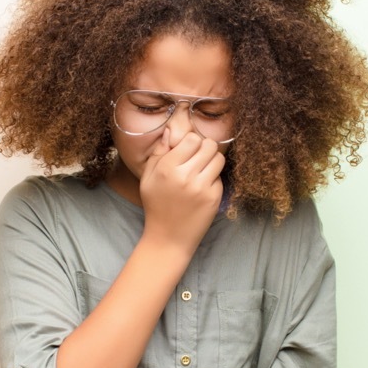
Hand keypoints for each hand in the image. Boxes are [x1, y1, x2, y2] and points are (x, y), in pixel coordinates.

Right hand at [139, 129, 224, 252]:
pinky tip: (202, 188)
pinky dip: (213, 179)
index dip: (192, 142)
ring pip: (218, 158)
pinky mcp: (214, 198)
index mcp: (167, 168)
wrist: (168, 238)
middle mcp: (185, 176)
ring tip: (202, 170)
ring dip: (212, 161)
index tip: (188, 151)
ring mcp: (202, 188)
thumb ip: (158, 152)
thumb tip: (170, 130)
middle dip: (204, 149)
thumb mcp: (148, 178)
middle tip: (198, 158)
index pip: (192, 138)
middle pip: (209, 145)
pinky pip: (220, 177)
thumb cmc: (156, 205)